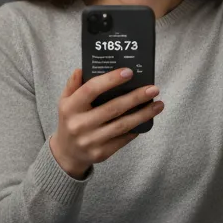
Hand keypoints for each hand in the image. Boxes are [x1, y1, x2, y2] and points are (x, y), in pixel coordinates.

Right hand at [49, 67, 163, 178]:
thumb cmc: (70, 120)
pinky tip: (146, 120)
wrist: (67, 153)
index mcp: (70, 108)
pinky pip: (123, 139)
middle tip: (153, 89)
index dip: (110, 80)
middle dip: (136, 97)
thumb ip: (72, 85)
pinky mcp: (101, 153)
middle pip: (113, 108)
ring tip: (158, 104)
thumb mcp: (64, 101)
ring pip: (122, 125)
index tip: (129, 72)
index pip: (91, 89)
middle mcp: (79, 124)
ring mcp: (90, 140)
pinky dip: (136, 129)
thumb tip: (81, 69)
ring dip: (143, 114)